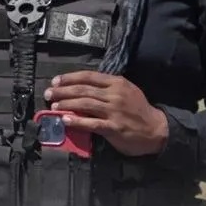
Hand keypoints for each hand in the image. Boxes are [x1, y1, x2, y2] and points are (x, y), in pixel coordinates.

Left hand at [43, 71, 168, 156]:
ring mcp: (114, 111)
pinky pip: (91, 123)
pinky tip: (65, 120)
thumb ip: (108, 88)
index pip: (88, 76)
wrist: (157, 129)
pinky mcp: (113, 127)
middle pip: (83, 89)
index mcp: (117, 83)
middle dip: (63, 91)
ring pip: (85, 103)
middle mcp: (114, 94)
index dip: (69, 77)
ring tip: (53, 106)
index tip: (56, 81)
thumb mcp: (127, 91)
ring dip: (66, 104)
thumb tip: (83, 87)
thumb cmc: (139, 110)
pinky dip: (76, 120)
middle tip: (48, 93)